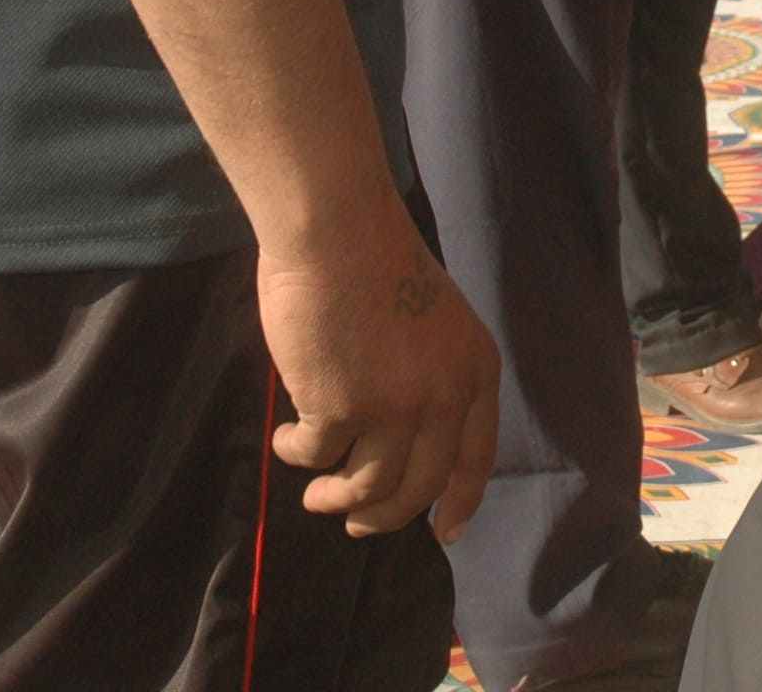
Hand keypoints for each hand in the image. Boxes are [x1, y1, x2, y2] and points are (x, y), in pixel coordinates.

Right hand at [256, 196, 499, 541]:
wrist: (337, 230)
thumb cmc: (376, 259)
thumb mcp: (434, 320)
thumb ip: (430, 376)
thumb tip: (403, 439)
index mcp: (475, 369)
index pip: (476, 456)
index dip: (459, 500)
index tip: (443, 531)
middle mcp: (444, 397)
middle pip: (418, 486)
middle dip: (384, 516)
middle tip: (355, 524)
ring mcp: (393, 408)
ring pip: (367, 487)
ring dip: (336, 500)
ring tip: (315, 498)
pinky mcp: (339, 410)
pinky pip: (315, 455)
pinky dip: (296, 455)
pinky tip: (285, 440)